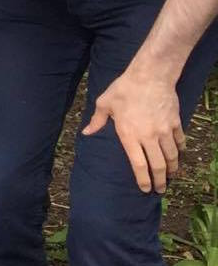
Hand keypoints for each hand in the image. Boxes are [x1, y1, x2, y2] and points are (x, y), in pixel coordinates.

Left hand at [83, 69, 184, 192]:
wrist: (150, 75)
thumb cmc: (124, 89)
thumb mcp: (104, 103)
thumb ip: (97, 121)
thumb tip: (86, 132)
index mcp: (129, 136)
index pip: (139, 165)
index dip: (143, 180)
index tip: (145, 189)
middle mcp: (149, 137)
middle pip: (158, 165)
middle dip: (160, 181)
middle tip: (161, 189)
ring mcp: (164, 131)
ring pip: (172, 156)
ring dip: (173, 168)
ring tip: (171, 176)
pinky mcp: (176, 123)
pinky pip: (180, 141)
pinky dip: (180, 150)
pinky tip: (179, 155)